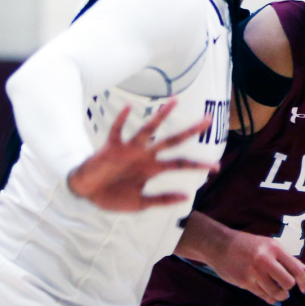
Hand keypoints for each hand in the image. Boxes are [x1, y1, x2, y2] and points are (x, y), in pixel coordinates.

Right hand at [67, 102, 216, 210]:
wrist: (86, 193)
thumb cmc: (113, 196)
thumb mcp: (141, 203)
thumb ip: (162, 200)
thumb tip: (186, 197)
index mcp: (153, 169)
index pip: (181, 164)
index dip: (199, 165)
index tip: (217, 167)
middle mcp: (145, 156)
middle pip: (172, 140)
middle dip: (190, 131)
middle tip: (208, 119)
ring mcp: (129, 150)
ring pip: (148, 130)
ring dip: (160, 117)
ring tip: (174, 102)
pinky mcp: (111, 148)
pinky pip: (116, 131)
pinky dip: (120, 120)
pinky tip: (127, 108)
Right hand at [210, 230, 304, 304]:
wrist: (219, 244)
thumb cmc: (249, 245)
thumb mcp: (271, 247)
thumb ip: (291, 260)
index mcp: (274, 248)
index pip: (296, 269)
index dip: (304, 282)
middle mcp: (265, 260)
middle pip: (288, 283)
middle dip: (289, 288)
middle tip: (286, 288)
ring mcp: (254, 271)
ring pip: (276, 292)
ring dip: (280, 296)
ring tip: (279, 293)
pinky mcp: (244, 281)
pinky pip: (262, 295)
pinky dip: (269, 299)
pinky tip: (270, 297)